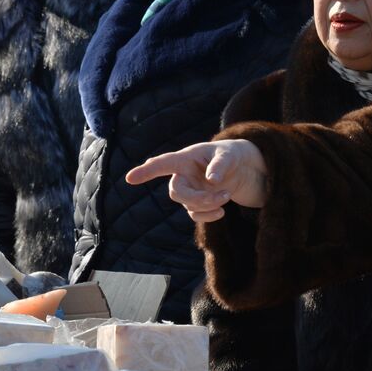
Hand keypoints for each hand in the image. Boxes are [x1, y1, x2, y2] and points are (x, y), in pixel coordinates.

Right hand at [125, 139, 268, 222]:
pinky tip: (222, 211)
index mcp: (185, 158)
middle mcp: (183, 174)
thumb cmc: (232, 155)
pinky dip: (209, 215)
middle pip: (176, 192)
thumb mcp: (230, 155)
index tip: (130, 178)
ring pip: (188, 205)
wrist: (241, 169)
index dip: (146, 171)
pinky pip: (196, 214)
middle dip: (197, 198)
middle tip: (222, 196)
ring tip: (227, 195)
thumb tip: (212, 181)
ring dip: (208, 205)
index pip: (163, 163)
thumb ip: (220, 165)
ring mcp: (189, 190)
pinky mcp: (196, 203)